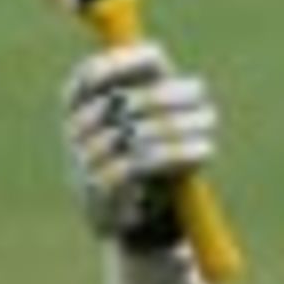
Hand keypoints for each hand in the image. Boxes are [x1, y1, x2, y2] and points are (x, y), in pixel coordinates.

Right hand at [62, 41, 217, 245]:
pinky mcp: (99, 193)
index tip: (161, 60)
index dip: (123, 63)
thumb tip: (176, 72)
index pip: (91, 75)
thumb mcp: (144, 122)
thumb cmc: (143, 158)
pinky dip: (176, 155)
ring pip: (135, 134)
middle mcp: (75, 130)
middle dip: (169, 98)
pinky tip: (202, 150)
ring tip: (209, 128)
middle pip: (123, 103)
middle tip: (204, 99)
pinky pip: (139, 165)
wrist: (134, 222)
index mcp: (77, 106)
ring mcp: (82, 161)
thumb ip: (149, 93)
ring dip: (178, 128)